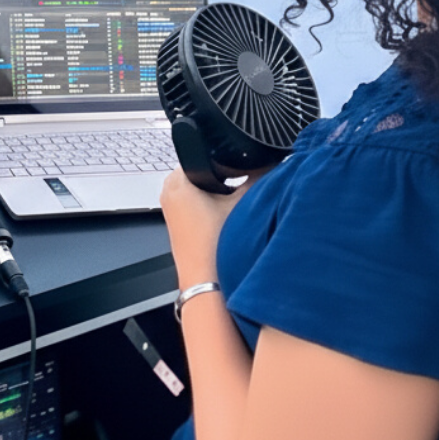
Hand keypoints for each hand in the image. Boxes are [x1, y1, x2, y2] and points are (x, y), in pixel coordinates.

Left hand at [159, 166, 261, 289]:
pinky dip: (214, 206)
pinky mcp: (181, 224)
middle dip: (225, 177)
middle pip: (203, 172)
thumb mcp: (242, 204)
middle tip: (244, 187)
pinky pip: (199, 205)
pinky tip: (229, 217)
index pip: (202, 155)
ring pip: (203, 189)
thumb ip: (257, 178)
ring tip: (237, 205)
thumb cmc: (215, 248)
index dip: (227, 159)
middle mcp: (169, 193)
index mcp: (176, 181)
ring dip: (221, 193)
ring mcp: (173, 210)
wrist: (208, 284)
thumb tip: (269, 163)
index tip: (245, 165)